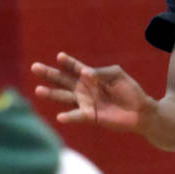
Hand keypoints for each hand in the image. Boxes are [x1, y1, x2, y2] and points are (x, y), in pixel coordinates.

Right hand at [32, 53, 153, 132]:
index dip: (67, 62)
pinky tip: (60, 117)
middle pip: (62, 80)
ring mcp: (85, 103)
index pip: (74, 67)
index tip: (60, 57)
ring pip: (64, 97)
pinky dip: (69, 116)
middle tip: (34, 67)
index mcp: (90, 76)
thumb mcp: (117, 74)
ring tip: (38, 90)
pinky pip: (77, 115)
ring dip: (51, 94)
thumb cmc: (129, 90)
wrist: (140, 111)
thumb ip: (101, 73)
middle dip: (49, 74)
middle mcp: (83, 89)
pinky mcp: (90, 116)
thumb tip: (84, 74)